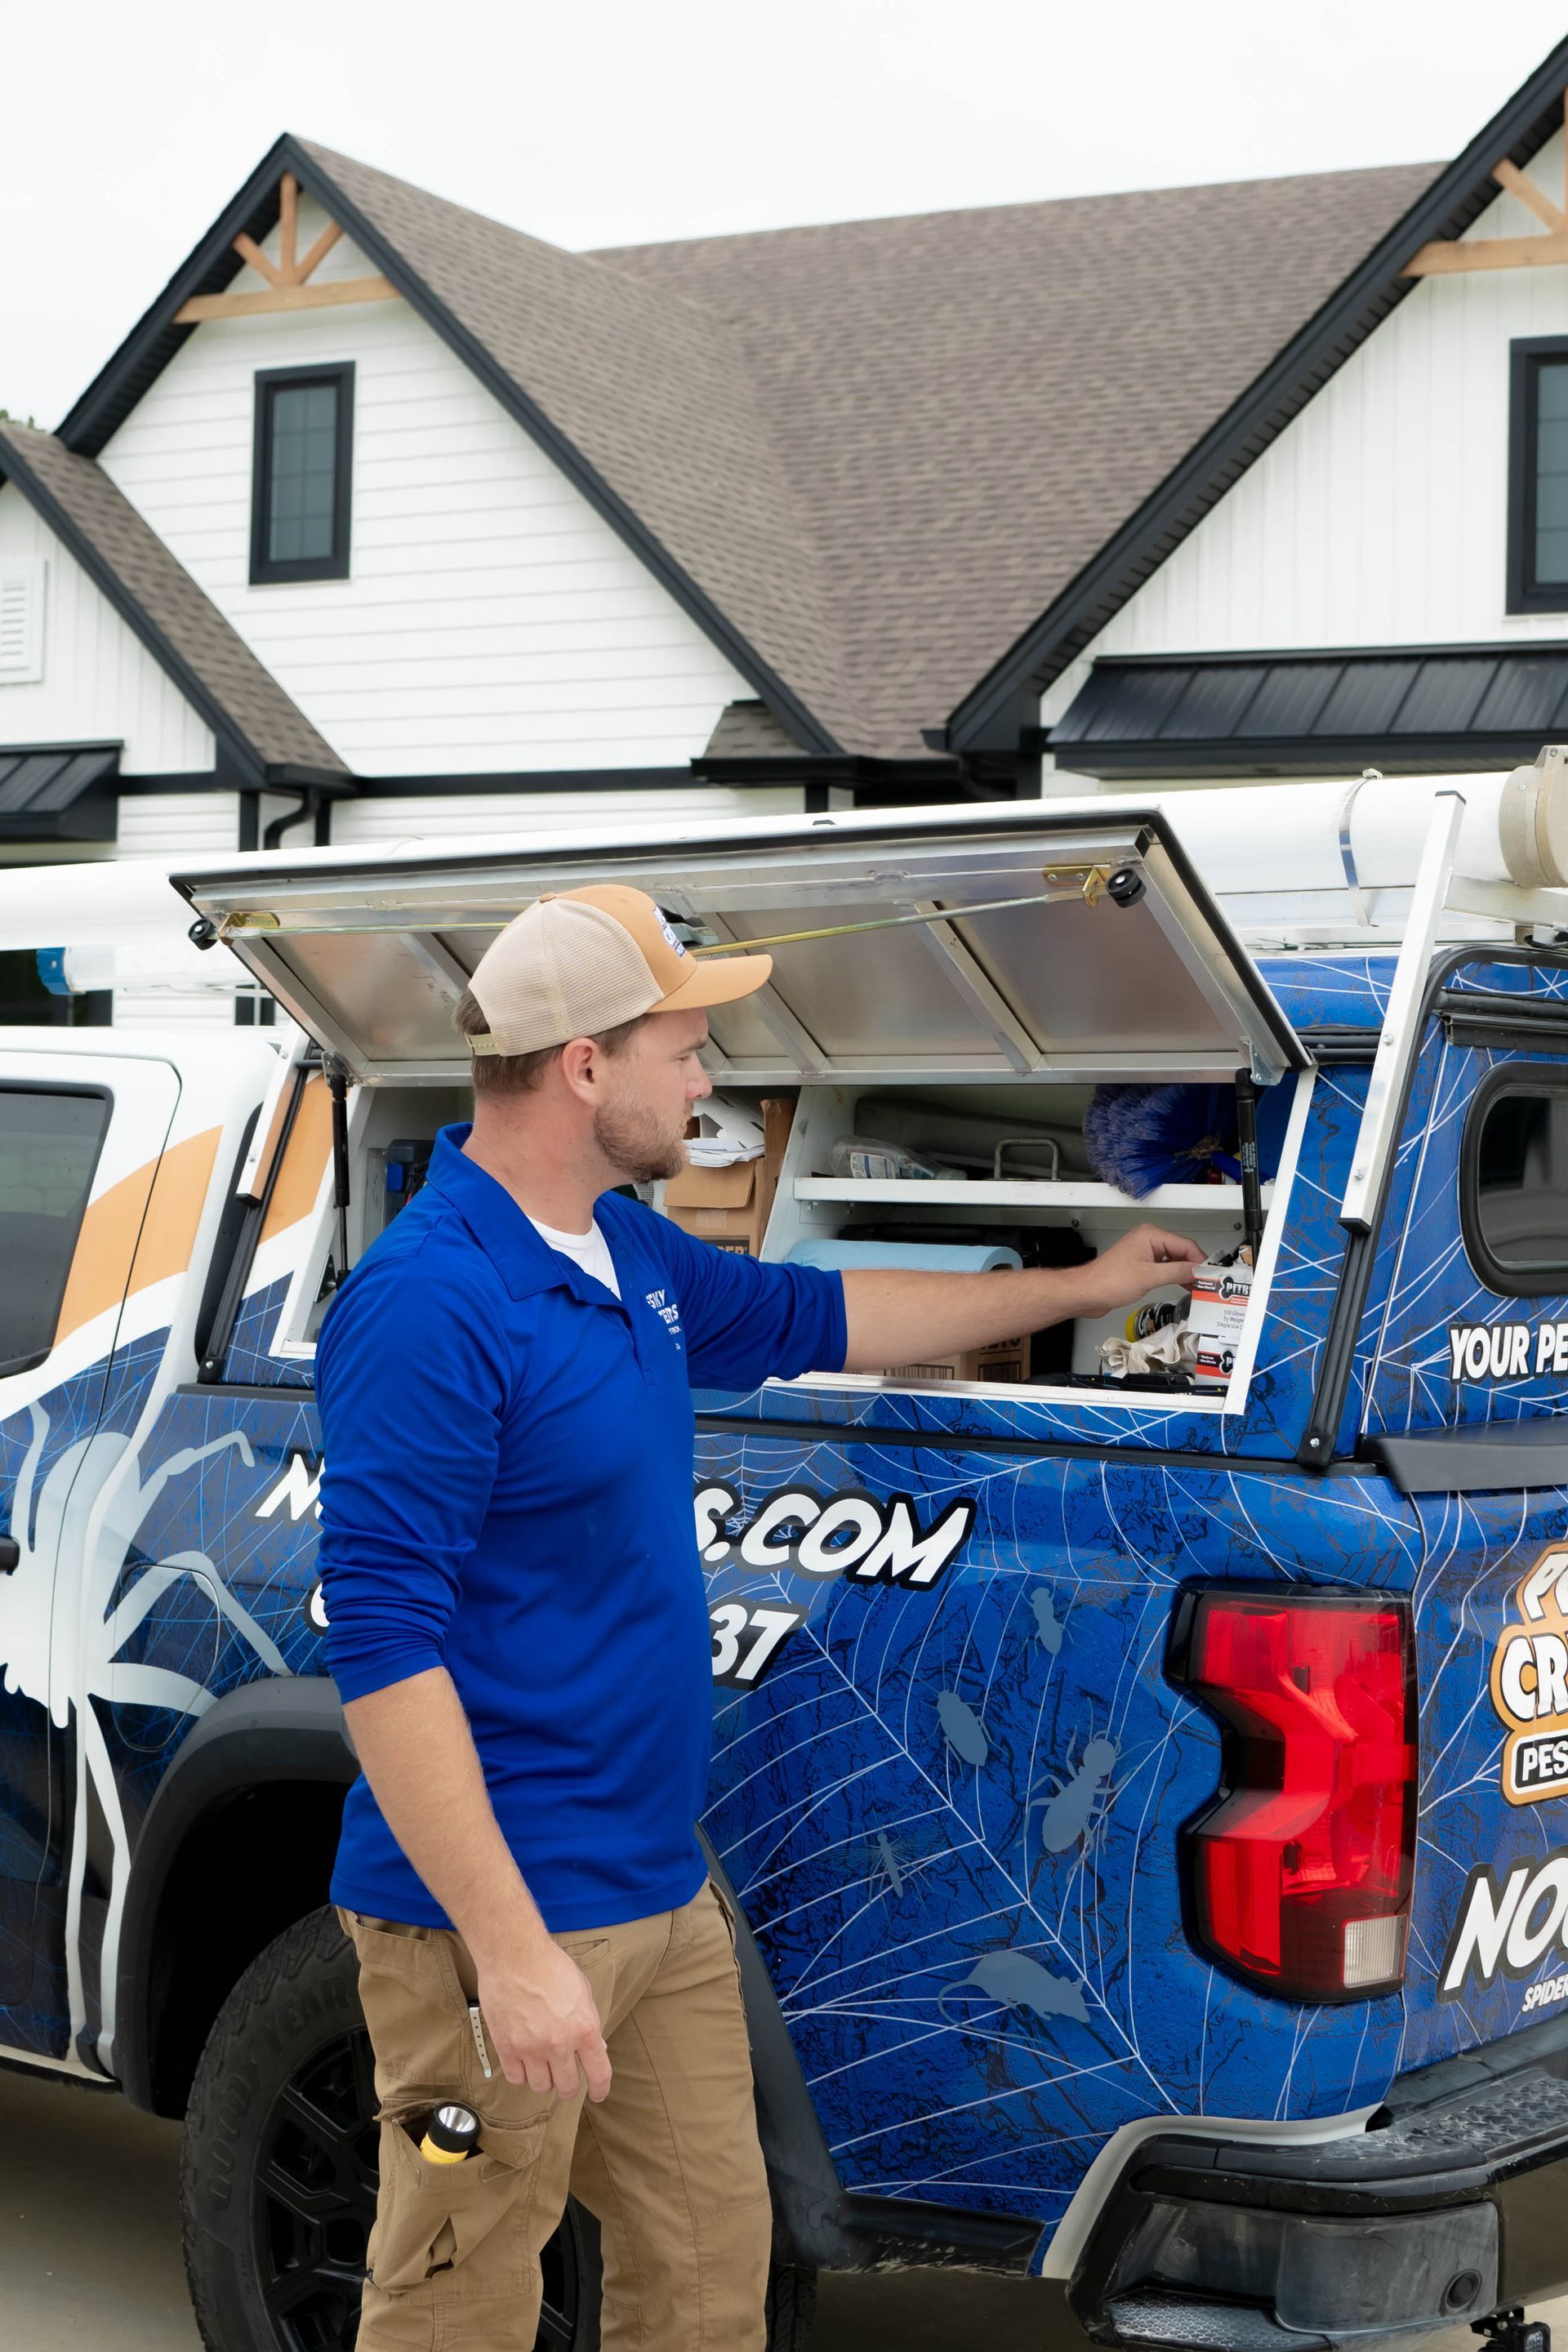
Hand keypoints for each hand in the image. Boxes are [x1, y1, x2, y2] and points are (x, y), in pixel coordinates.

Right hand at [474, 1933, 611, 2102]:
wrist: (514, 1955)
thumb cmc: (550, 1967)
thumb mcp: (582, 1991)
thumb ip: (589, 2022)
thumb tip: (596, 2047)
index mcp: (583, 2029)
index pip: (599, 2073)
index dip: (600, 2089)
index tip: (598, 2094)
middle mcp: (559, 2044)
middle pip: (567, 2087)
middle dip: (569, 2086)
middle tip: (566, 2077)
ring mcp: (531, 2049)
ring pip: (541, 2086)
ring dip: (544, 2080)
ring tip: (543, 2064)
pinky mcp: (507, 2048)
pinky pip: (516, 2078)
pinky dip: (522, 2074)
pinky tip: (524, 2061)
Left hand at [1073, 1225, 1204, 1319]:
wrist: (1086, 1293)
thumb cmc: (1108, 1281)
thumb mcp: (1148, 1277)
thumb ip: (1176, 1272)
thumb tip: (1197, 1271)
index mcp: (1150, 1235)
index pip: (1186, 1245)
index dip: (1200, 1261)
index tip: (1211, 1276)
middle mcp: (1148, 1240)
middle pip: (1181, 1251)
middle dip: (1194, 1267)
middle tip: (1206, 1284)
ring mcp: (1144, 1252)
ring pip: (1174, 1260)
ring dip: (1185, 1273)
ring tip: (1197, 1287)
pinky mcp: (1141, 1265)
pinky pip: (1164, 1267)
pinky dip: (1174, 1276)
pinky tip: (1182, 1286)